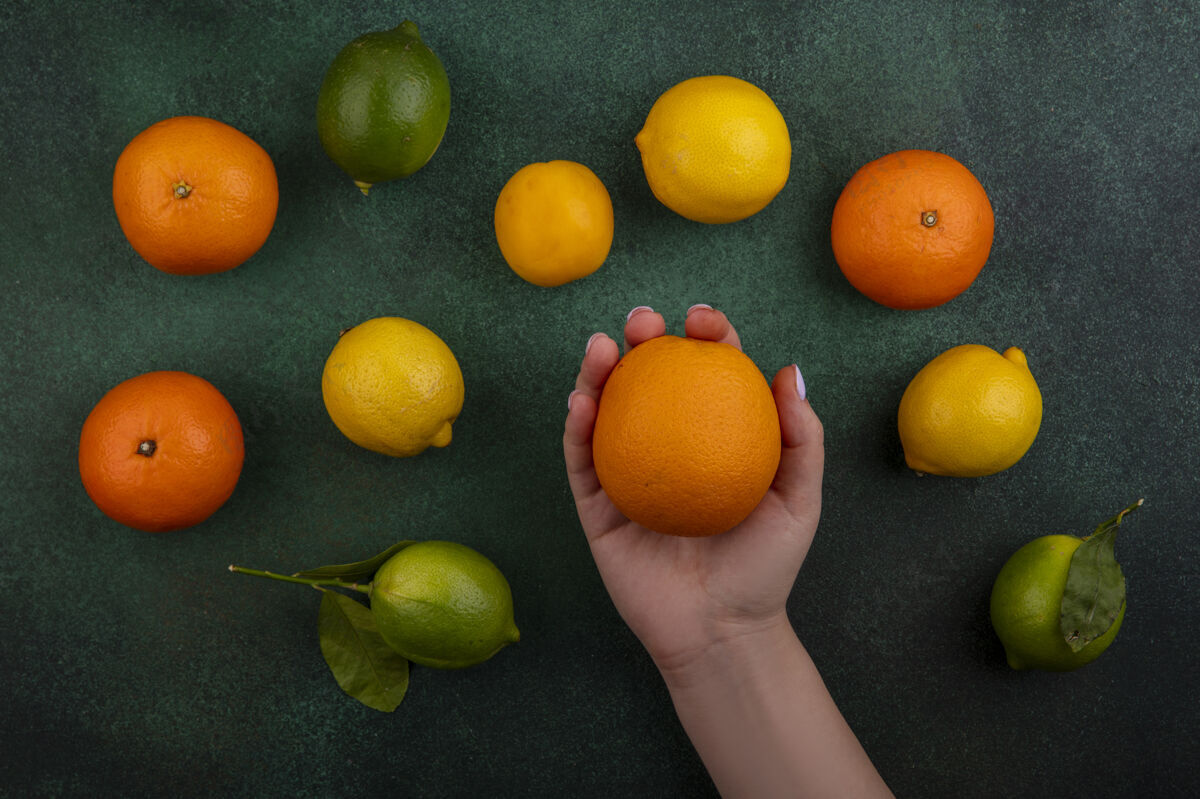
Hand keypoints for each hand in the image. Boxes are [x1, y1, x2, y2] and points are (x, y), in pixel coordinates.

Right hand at [563, 305, 824, 673]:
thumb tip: (789, 370)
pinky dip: (577, 427)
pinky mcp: (598, 506)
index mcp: (715, 439)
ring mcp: (629, 474)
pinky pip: (582, 461)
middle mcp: (670, 448)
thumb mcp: (798, 500)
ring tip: (601, 345)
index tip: (703, 323)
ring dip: (598, 370)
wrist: (720, 630)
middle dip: (644, 340)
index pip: (708, 375)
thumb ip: (801, 438)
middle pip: (652, 381)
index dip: (706, 339)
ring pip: (607, 410)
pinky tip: (581, 401)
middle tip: (644, 322)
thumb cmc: (764, 568)